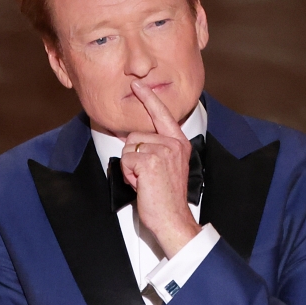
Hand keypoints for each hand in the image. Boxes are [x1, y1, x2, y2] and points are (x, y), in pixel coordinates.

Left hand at [119, 81, 200, 255]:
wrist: (173, 219)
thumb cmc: (168, 197)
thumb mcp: (169, 166)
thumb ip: (158, 149)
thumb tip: (136, 141)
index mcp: (179, 143)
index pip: (162, 114)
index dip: (149, 98)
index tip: (138, 85)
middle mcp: (173, 144)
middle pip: (135, 135)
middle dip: (133, 156)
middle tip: (147, 176)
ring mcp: (162, 152)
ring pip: (129, 147)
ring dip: (130, 167)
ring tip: (145, 181)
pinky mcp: (149, 161)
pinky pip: (125, 160)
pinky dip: (128, 174)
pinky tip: (142, 184)